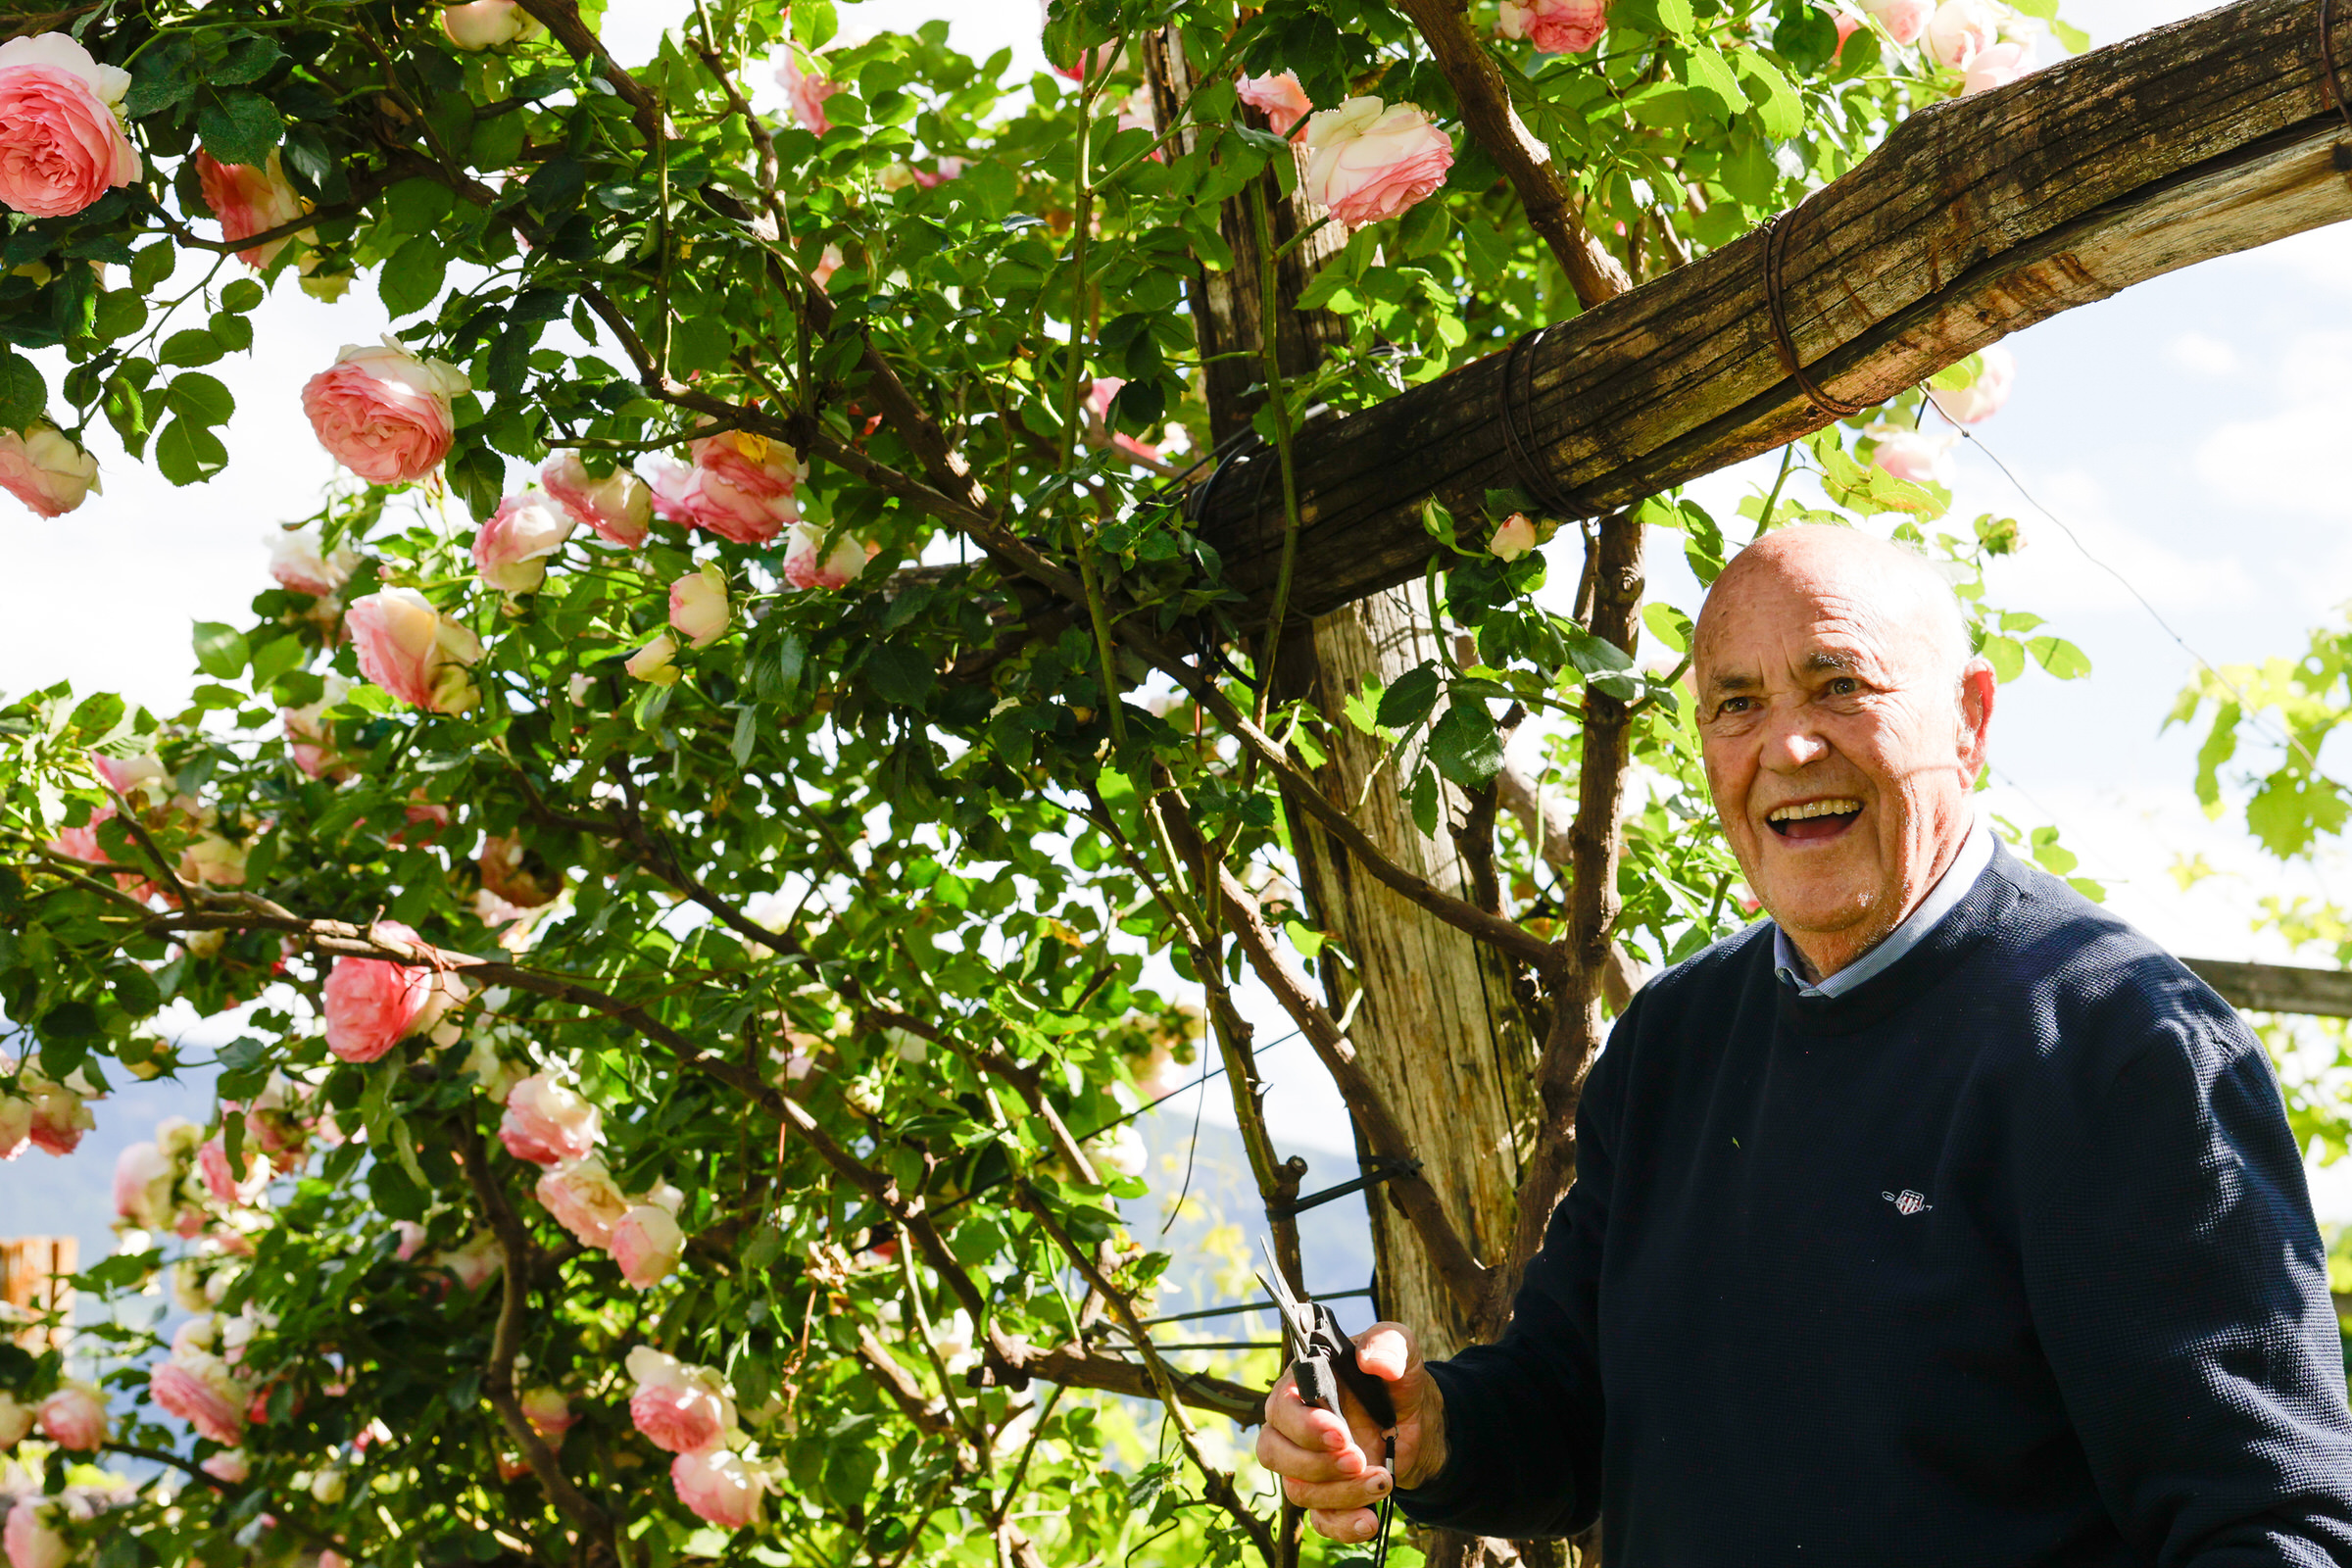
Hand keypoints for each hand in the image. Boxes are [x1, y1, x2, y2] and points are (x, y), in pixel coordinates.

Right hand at [1254, 1320, 1443, 1544]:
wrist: (1419, 1422)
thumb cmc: (1396, 1379)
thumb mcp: (1400, 1349)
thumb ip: (1389, 1343)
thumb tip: (1373, 1360)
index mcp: (1302, 1387)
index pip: (1280, 1410)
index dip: (1304, 1427)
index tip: (1341, 1434)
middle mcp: (1295, 1428)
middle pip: (1275, 1454)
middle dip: (1318, 1464)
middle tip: (1360, 1458)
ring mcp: (1308, 1465)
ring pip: (1298, 1490)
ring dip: (1341, 1493)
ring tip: (1384, 1480)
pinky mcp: (1327, 1496)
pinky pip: (1320, 1521)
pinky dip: (1343, 1526)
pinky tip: (1370, 1520)